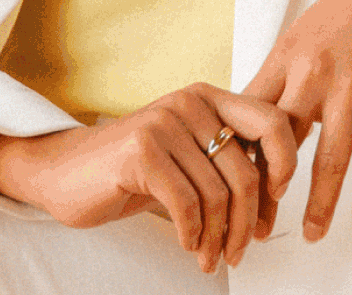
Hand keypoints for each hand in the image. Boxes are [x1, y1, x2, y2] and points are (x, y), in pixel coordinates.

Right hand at [0, 85, 298, 273]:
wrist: (66, 171)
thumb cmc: (133, 168)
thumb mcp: (187, 152)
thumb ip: (226, 156)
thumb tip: (277, 191)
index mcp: (207, 97)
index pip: (273, 121)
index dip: (285, 167)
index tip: (273, 205)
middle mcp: (188, 101)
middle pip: (247, 173)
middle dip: (249, 223)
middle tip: (240, 249)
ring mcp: (163, 123)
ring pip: (220, 196)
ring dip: (220, 239)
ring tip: (211, 256)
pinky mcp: (141, 151)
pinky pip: (189, 205)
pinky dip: (194, 235)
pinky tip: (189, 245)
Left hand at [242, 0, 351, 243]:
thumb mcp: (307, 28)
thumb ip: (288, 69)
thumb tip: (263, 107)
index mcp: (287, 54)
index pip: (250, 115)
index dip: (237, 155)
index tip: (229, 186)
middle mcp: (312, 72)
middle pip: (278, 143)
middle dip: (265, 190)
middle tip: (257, 227)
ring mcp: (351, 86)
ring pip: (326, 159)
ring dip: (317, 203)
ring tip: (311, 234)